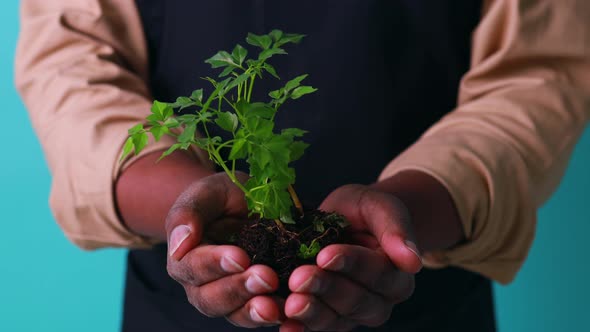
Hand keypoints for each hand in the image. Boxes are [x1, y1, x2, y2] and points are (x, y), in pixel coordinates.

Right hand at [165, 173, 283, 327]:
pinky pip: (262, 314)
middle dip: (239, 289)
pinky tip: (289, 309)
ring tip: (275, 306)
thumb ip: (188, 213)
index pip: (193, 268)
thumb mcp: (205, 193)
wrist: (246, 203)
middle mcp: (202, 285)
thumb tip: (180, 243)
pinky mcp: (255, 300)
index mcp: (184, 259)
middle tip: (266, 277)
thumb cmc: (220, 197)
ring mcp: (229, 297)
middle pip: (212, 299)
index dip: (215, 264)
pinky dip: (276, 314)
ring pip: (235, 313)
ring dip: (255, 311)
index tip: (240, 257)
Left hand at [281, 184, 422, 331]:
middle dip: (325, 288)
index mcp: (397, 275)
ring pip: (334, 319)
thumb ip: (395, 228)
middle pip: (354, 299)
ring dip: (311, 312)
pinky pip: (316, 328)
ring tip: (290, 303)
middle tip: (298, 277)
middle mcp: (379, 301)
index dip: (350, 263)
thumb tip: (413, 261)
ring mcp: (352, 315)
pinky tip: (286, 325)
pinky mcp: (329, 320)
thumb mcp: (379, 206)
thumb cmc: (364, 212)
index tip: (325, 254)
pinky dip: (301, 329)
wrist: (345, 222)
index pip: (376, 272)